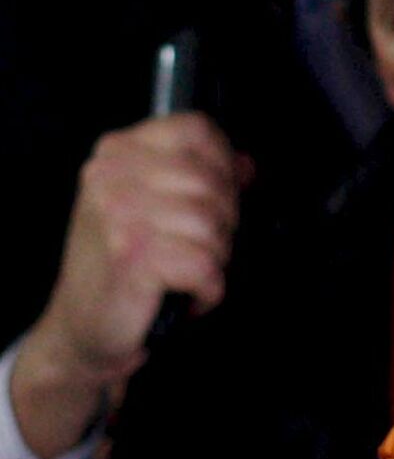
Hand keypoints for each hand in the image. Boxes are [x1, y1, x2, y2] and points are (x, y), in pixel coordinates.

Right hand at [10, 113, 244, 458]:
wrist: (82, 328)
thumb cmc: (121, 270)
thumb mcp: (152, 209)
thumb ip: (197, 179)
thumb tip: (245, 164)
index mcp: (117, 154)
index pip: (196, 130)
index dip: (224, 166)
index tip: (217, 197)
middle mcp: (112, 178)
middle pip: (213, 179)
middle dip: (222, 222)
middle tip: (194, 248)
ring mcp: (120, 215)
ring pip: (213, 223)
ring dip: (215, 258)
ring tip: (183, 271)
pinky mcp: (133, 257)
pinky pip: (207, 265)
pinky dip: (208, 289)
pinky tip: (184, 293)